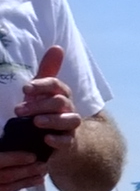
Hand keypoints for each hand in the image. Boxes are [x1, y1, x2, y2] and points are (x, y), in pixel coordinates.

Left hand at [0, 49, 61, 190]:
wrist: (65, 140)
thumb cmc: (50, 112)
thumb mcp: (46, 92)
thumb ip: (49, 71)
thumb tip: (57, 47)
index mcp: (62, 94)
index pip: (55, 85)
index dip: (41, 85)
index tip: (25, 89)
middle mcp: (69, 108)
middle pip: (60, 102)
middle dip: (40, 105)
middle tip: (18, 110)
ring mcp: (71, 126)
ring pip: (69, 120)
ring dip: (52, 120)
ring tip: (35, 122)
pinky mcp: (70, 143)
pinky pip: (68, 141)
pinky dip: (58, 140)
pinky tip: (46, 139)